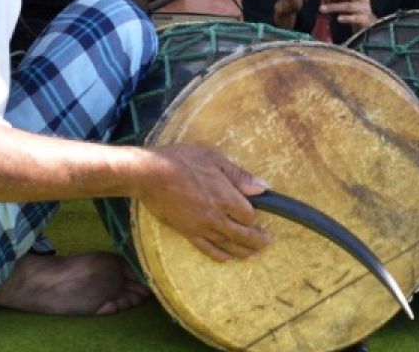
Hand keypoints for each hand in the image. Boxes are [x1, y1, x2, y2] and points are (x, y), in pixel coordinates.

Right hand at [137, 145, 271, 261]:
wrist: (150, 175)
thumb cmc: (182, 162)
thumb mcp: (214, 159)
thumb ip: (238, 176)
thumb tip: (262, 188)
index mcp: (225, 197)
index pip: (248, 215)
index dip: (255, 217)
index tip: (259, 214)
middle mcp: (216, 216)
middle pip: (242, 234)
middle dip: (257, 240)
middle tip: (268, 243)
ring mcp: (201, 227)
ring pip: (227, 244)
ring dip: (242, 251)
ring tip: (254, 255)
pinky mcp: (187, 232)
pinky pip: (206, 248)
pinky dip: (219, 255)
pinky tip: (227, 258)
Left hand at [318, 0, 375, 32]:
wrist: (365, 23)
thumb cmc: (353, 9)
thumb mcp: (346, 0)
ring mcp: (365, 9)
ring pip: (349, 6)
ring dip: (334, 7)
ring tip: (322, 9)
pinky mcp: (364, 20)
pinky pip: (354, 18)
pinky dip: (346, 18)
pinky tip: (338, 19)